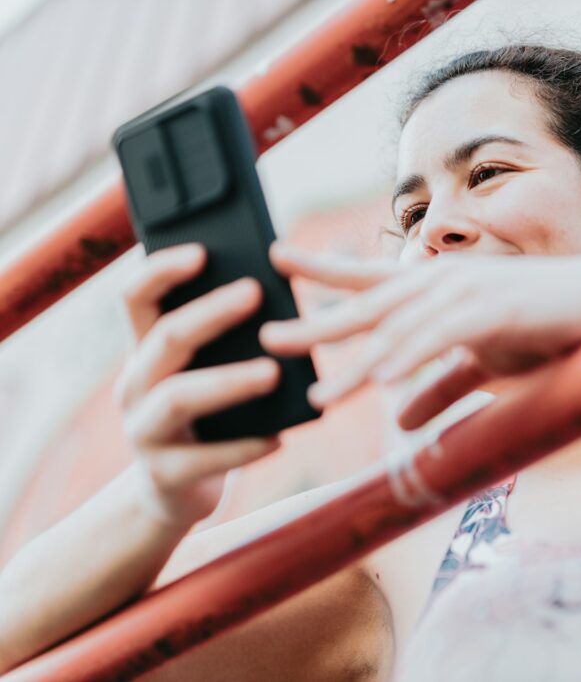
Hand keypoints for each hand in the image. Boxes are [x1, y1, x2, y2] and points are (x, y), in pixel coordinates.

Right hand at [115, 244, 281, 527]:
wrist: (174, 494)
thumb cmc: (205, 419)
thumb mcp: (204, 374)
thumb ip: (226, 342)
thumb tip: (275, 295)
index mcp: (145, 352)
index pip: (136, 298)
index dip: (162, 271)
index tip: (202, 251)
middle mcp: (135, 386)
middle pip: (165, 337)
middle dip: (211, 313)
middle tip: (255, 293)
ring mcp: (143, 431)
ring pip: (179, 397)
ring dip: (229, 380)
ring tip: (272, 372)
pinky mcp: (164, 475)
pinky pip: (206, 459)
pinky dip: (245, 447)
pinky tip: (279, 438)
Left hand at [260, 243, 580, 429]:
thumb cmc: (540, 328)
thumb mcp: (482, 364)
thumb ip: (440, 388)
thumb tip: (402, 419)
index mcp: (435, 288)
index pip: (366, 279)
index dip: (320, 271)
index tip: (276, 261)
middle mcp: (442, 283)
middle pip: (367, 306)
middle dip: (316, 325)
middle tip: (266, 338)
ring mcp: (467, 293)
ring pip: (401, 332)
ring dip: (358, 365)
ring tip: (320, 398)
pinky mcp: (495, 311)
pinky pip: (443, 339)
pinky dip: (414, 358)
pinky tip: (386, 380)